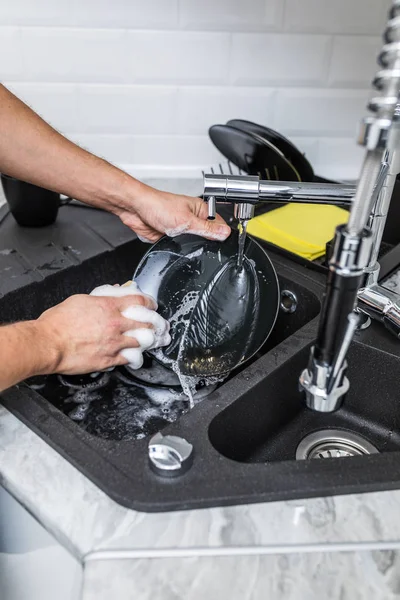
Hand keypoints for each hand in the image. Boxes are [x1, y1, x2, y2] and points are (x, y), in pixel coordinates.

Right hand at [35, 293, 157, 374]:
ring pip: (142, 341)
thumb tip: (113, 293)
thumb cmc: (58, 323)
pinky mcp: (109, 359)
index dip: (150, 302)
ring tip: (152, 341)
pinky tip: (136, 356)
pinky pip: (129, 358)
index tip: (153, 305)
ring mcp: (114, 343)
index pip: (139, 301)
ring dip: (148, 341)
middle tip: (160, 325)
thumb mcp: (80, 300)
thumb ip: (100, 297)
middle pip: (147, 322)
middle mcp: (115, 324)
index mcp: (108, 307)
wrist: (48, 343)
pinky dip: (135, 356)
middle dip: (157, 323)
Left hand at [113, 183, 230, 242]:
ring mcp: (182, 228)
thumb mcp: (187, 220)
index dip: (222, 234)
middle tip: (202, 244)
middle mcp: (192, 218)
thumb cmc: (158, 206)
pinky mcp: (172, 236)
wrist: (136, 210)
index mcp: (200, 210)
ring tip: (187, 243)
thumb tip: (224, 233)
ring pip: (193, 243)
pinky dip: (179, 249)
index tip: (224, 243)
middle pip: (207, 235)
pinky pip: (180, 247)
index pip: (218, 224)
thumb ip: (206, 229)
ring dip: (191, 246)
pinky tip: (178, 247)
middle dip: (206, 242)